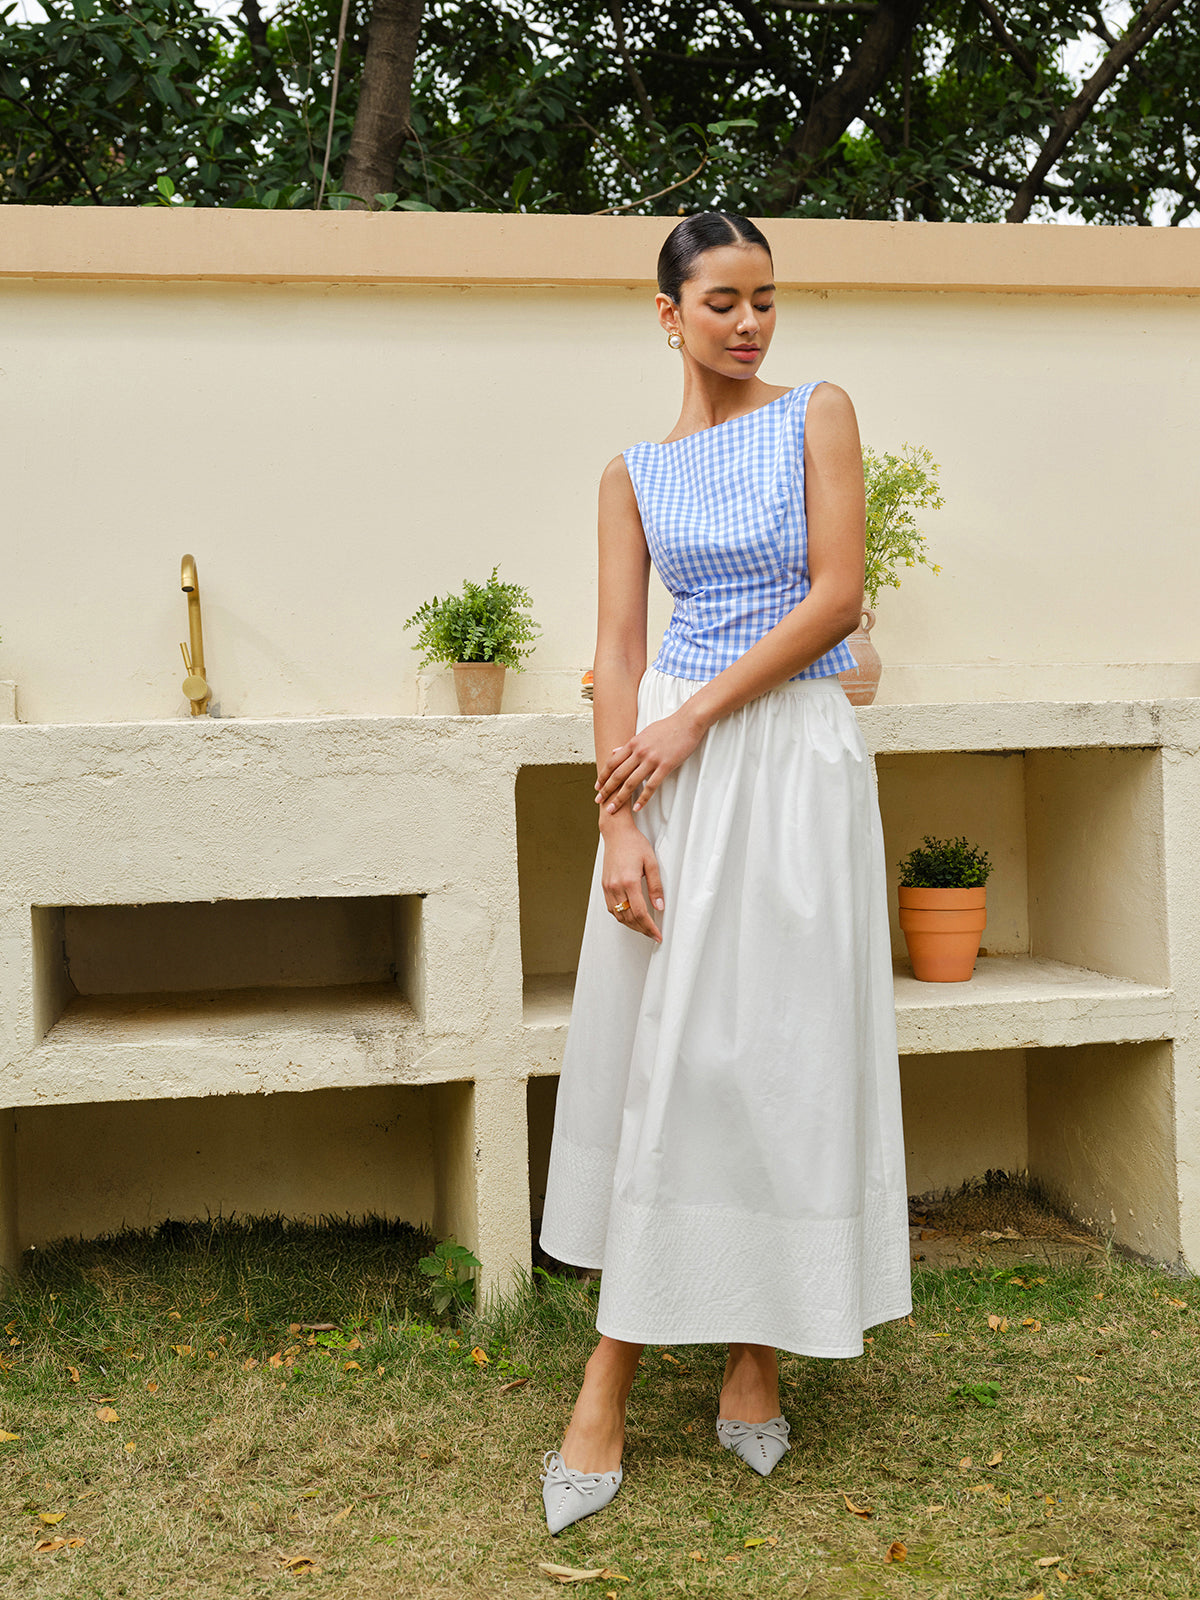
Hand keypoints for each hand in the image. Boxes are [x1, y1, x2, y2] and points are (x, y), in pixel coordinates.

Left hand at [595, 709, 702, 817]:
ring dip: (620, 798)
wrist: (688, 722)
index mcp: (633, 744)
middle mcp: (639, 752)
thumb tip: (614, 751)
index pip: (612, 762)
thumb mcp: (644, 733)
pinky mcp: (665, 766)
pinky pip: (651, 786)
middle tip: (599, 801)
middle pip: (618, 775)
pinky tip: (637, 808)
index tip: (597, 786)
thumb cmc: (668, 727)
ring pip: (631, 783)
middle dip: (606, 790)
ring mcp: (651, 760)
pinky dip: (643, 799)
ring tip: (612, 809)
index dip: (603, 776)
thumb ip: (629, 744)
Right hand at [601, 824, 663, 941]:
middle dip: (642, 929)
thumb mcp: (651, 863)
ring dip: (632, 926)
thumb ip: (656, 886)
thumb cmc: (634, 844)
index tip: (658, 935)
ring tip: (644, 928)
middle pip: (629, 918)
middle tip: (653, 935)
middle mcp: (616, 887)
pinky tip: (630, 917)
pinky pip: (611, 908)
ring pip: (619, 916)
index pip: (640, 913)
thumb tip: (659, 906)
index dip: (650, 927)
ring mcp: (608, 887)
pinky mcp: (604, 886)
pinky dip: (621, 917)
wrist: (616, 833)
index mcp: (629, 881)